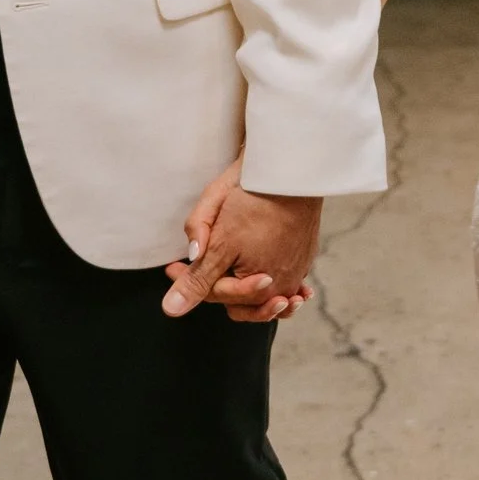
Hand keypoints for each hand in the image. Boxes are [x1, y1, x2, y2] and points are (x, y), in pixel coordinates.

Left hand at [167, 171, 319, 324]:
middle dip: (220, 291)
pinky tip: (269, 278)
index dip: (189, 281)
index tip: (173, 266)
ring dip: (252, 296)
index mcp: (258, 288)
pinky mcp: (306, 255)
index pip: (216, 294)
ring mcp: (297, 271)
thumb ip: (197, 278)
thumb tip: (172, 308)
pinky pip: (287, 277)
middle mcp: (283, 287)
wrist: (291, 171)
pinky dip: (276, 281)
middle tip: (192, 269)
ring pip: (268, 295)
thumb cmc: (255, 201)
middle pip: (244, 302)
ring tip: (232, 286)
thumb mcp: (219, 241)